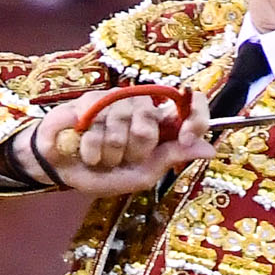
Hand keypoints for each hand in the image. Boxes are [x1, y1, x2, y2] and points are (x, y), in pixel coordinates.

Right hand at [31, 89, 213, 198]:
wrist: (64, 170)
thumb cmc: (104, 173)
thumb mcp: (142, 174)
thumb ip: (172, 158)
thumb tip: (210, 150)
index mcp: (161, 127)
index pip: (189, 108)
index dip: (193, 117)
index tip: (186, 136)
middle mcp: (142, 109)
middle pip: (150, 121)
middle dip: (134, 149)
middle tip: (123, 159)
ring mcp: (117, 101)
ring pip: (122, 124)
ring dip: (109, 152)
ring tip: (102, 157)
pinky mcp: (92, 99)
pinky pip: (98, 123)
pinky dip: (91, 147)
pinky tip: (85, 151)